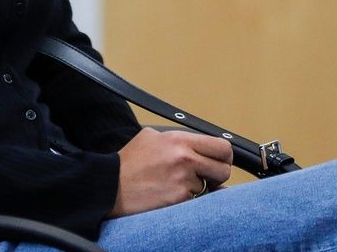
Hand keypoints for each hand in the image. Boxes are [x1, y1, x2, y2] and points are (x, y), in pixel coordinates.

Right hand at [108, 127, 232, 216]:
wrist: (111, 185)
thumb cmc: (129, 162)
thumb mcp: (151, 136)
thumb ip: (178, 138)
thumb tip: (199, 143)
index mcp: (180, 140)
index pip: (222, 147)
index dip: (224, 156)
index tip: (219, 161)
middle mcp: (185, 158)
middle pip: (224, 170)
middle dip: (217, 175)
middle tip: (206, 177)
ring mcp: (183, 180)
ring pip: (209, 188)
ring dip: (198, 189)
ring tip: (177, 185)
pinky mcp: (179, 199)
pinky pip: (196, 201)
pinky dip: (187, 200)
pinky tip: (171, 194)